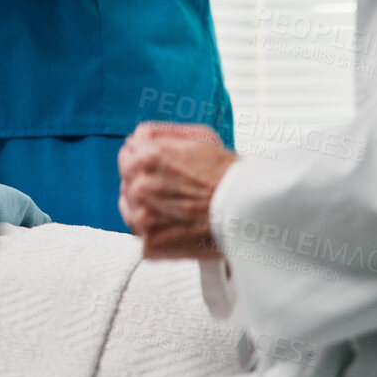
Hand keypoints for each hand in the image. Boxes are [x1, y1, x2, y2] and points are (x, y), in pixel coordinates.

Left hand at [118, 123, 237, 259]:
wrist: (248, 211)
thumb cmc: (229, 175)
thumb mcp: (200, 136)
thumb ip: (163, 133)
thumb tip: (140, 137)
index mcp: (149, 157)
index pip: (128, 149)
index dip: (144, 154)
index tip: (155, 163)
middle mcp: (141, 186)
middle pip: (127, 178)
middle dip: (144, 179)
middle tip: (169, 187)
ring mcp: (143, 217)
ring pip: (130, 207)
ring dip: (146, 206)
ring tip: (174, 208)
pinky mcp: (150, 243)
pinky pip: (142, 236)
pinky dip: (156, 233)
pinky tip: (175, 226)